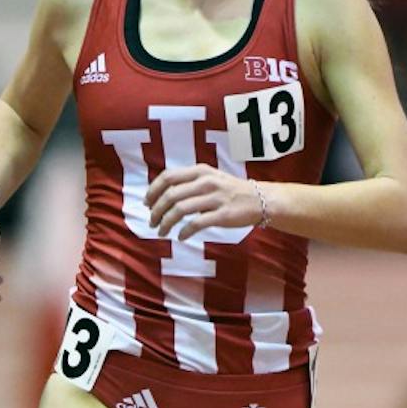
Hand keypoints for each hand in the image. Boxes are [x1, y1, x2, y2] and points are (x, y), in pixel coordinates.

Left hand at [145, 164, 263, 240]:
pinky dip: (184, 231)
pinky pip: (196, 224)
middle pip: (170, 195)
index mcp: (200, 171)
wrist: (260, 199)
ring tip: (161, 231)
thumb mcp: (210, 177)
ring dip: (166, 223)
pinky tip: (181, 237)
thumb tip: (163, 195)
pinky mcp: (222, 214)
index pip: (168, 177)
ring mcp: (214, 198)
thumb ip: (189, 182)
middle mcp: (206, 182)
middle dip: (156, 211)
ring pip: (180, 210)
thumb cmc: (230, 191)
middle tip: (151, 222)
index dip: (153, 191)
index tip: (146, 203)